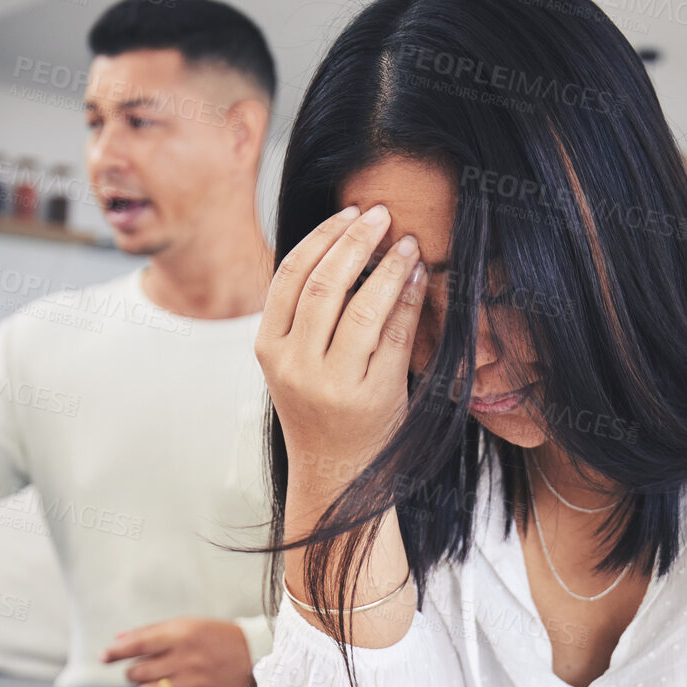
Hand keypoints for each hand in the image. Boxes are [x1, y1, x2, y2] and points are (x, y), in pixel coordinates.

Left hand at [101, 617, 254, 686]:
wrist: (258, 658)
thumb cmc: (217, 638)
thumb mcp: (188, 625)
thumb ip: (152, 631)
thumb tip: (117, 639)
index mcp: (181, 635)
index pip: (136, 644)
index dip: (115, 652)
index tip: (104, 656)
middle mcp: (185, 660)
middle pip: (137, 672)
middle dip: (134, 672)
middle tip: (145, 670)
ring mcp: (192, 685)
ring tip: (157, 685)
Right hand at [256, 203, 428, 481]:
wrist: (336, 472)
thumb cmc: (318, 408)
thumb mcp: (293, 363)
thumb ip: (302, 314)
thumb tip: (340, 243)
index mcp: (268, 349)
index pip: (289, 277)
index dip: (322, 238)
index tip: (349, 213)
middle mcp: (295, 366)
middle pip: (324, 285)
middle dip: (356, 241)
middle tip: (381, 213)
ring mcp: (333, 384)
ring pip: (362, 308)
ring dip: (388, 267)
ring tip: (406, 242)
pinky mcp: (373, 397)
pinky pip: (395, 336)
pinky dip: (408, 300)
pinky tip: (418, 277)